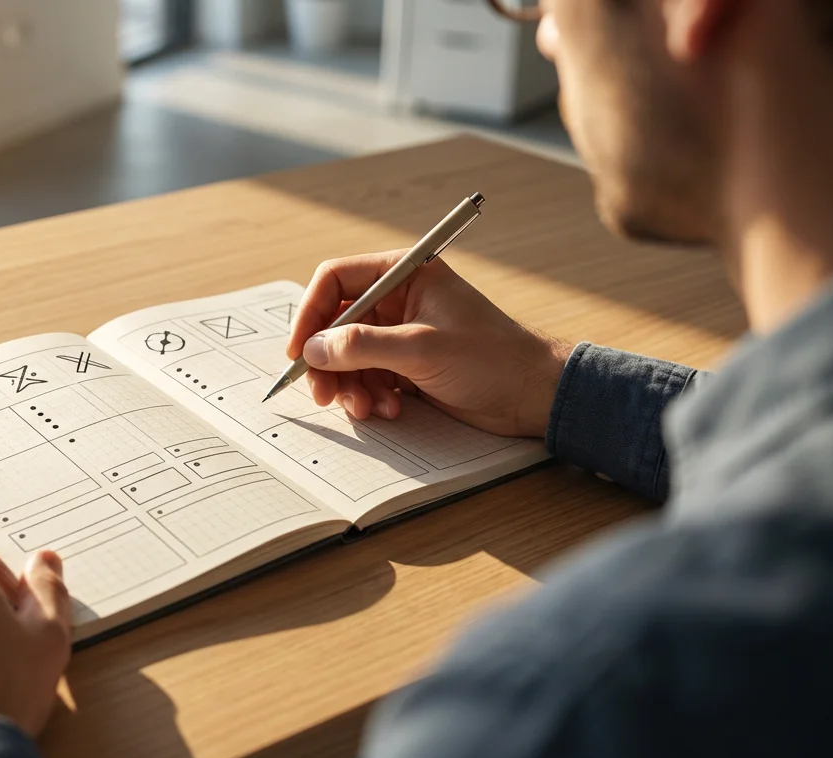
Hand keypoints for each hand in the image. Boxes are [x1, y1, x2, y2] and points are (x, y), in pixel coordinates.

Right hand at [288, 250, 574, 437]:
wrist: (531, 395)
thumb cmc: (492, 359)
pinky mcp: (404, 364)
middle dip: (327, 361)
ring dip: (350, 385)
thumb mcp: (422, 349)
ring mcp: (399, 333)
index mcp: (404, 274)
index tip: (300, 350)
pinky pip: (365, 376)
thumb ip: (363, 346)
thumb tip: (314, 348)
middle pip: (335, 323)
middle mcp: (397, 298)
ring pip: (346, 355)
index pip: (337, 280)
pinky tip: (389, 410)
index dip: (311, 313)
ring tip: (368, 408)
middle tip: (324, 394)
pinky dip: (368, 396)